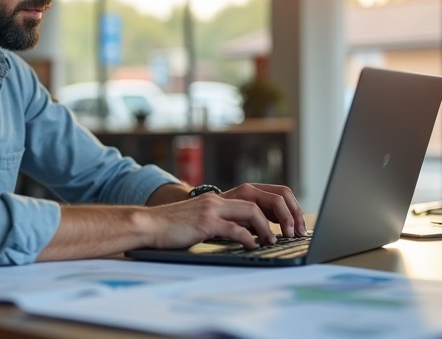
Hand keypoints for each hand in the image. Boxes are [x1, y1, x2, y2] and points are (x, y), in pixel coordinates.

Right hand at [143, 183, 304, 249]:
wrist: (149, 225)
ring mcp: (213, 209)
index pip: (264, 193)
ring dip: (269, 229)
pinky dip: (249, 239)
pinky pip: (235, 229)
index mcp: (223, 197)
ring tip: (273, 242)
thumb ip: (225, 221)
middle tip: (293, 233)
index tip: (293, 225)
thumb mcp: (204, 220)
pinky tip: (253, 247)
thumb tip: (251, 233)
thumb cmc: (175, 227)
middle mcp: (220, 199)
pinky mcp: (205, 222)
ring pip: (254, 212)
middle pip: (266, 198)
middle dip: (286, 216)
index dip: (284, 208)